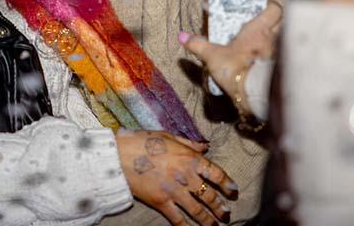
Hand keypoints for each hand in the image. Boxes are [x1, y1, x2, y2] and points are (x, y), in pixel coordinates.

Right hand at [115, 130, 236, 224]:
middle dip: (220, 206)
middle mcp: (186, 176)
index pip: (216, 173)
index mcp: (189, 158)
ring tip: (215, 225)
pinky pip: (177, 218)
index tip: (233, 190)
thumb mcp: (168, 136)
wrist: (120, 155)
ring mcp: (174, 191)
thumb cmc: (143, 141)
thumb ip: (189, 143)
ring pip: (197, 210)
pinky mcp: (161, 202)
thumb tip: (205, 146)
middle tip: (226, 214)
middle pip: (209, 196)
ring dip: (208, 220)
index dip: (227, 183)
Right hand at [179, 3, 282, 113]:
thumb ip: (198, 45)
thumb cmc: (236, 70)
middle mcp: (274, 37)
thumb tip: (183, 36)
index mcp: (258, 29)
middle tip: (267, 27)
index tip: (264, 9)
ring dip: (281, 40)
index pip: (274, 8)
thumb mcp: (213, 56)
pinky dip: (281, 58)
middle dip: (278, 22)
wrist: (254, 93)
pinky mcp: (285, 67)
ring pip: (287, 39)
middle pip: (284, 21)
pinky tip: (270, 64)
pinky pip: (287, 57)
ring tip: (268, 46)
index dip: (270, 7)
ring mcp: (282, 53)